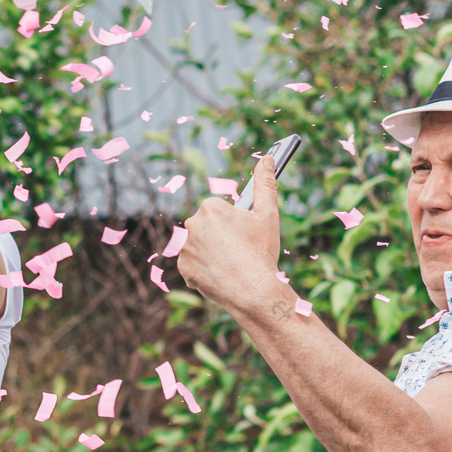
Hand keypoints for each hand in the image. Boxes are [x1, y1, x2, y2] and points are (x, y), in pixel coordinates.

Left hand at [174, 157, 293, 320]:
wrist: (254, 292)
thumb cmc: (262, 251)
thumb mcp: (268, 214)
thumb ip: (266, 183)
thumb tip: (269, 158)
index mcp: (210, 207)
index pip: (220, 211)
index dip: (235, 224)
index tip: (244, 235)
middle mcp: (192, 224)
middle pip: (208, 227)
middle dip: (222, 237)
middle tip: (240, 251)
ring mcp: (185, 248)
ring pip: (200, 246)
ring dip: (212, 252)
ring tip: (232, 264)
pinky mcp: (183, 269)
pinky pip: (194, 265)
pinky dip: (205, 270)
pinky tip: (222, 275)